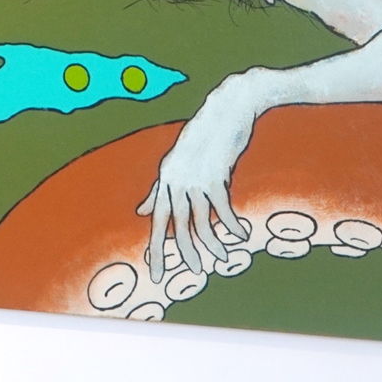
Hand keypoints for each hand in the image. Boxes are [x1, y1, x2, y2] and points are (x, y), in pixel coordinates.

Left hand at [137, 76, 260, 282]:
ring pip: (199, 222)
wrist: (230, 106)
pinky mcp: (214, 176)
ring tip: (222, 260)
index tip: (155, 270)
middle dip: (179, 254)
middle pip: (173, 226)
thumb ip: (160, 188)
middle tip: (192, 274)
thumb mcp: (179, 160)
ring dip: (212, 245)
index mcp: (165, 177)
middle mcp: (174, 179)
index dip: (156, 246)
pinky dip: (231, 226)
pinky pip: (221, 210)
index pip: (157, 219)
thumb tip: (140, 212)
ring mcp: (193, 178)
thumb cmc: (208, 134)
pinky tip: (240, 235)